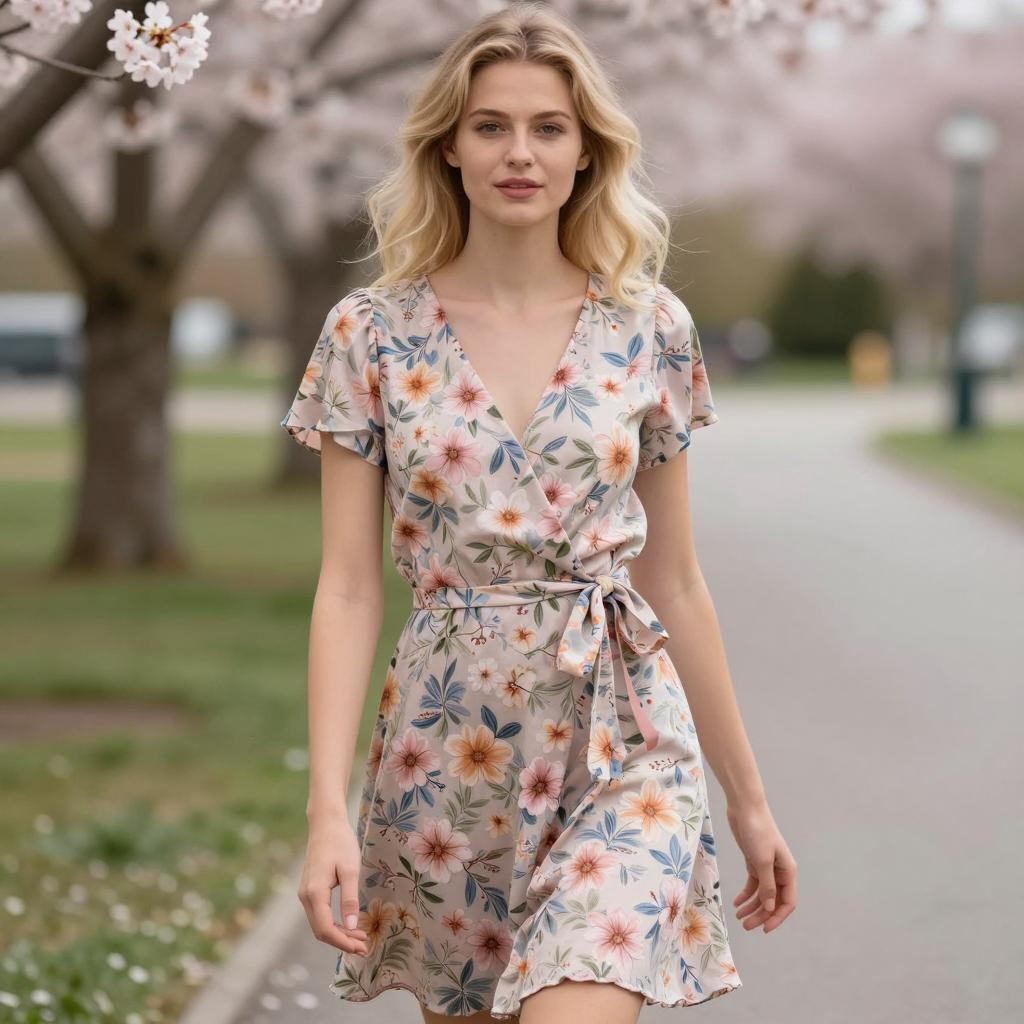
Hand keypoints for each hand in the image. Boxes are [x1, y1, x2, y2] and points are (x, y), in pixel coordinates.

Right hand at [298, 813, 368, 955]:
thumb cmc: (340, 842)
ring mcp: (305, 894)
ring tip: (361, 937)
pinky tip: (349, 924)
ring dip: (339, 933)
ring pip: (319, 924)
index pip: (325, 929)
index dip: (342, 942)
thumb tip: (353, 926)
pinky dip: (334, 923)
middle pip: (321, 930)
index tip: (361, 947)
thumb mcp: (350, 870)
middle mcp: (305, 896)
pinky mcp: (309, 890)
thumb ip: (350, 899)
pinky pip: (319, 914)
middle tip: (365, 945)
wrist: (326, 823)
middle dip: (342, 941)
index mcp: (314, 892)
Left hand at [725, 798, 796, 933]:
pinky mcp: (754, 861)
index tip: (764, 929)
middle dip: (761, 915)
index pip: (787, 902)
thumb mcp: (762, 861)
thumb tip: (770, 908)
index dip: (777, 917)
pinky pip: (753, 883)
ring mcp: (766, 867)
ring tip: (739, 917)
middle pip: (773, 900)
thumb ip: (767, 886)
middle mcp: (780, 871)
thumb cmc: (757, 831)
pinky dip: (746, 894)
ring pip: (762, 894)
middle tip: (746, 926)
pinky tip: (736, 903)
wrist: (745, 808)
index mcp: (788, 871)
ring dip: (752, 907)